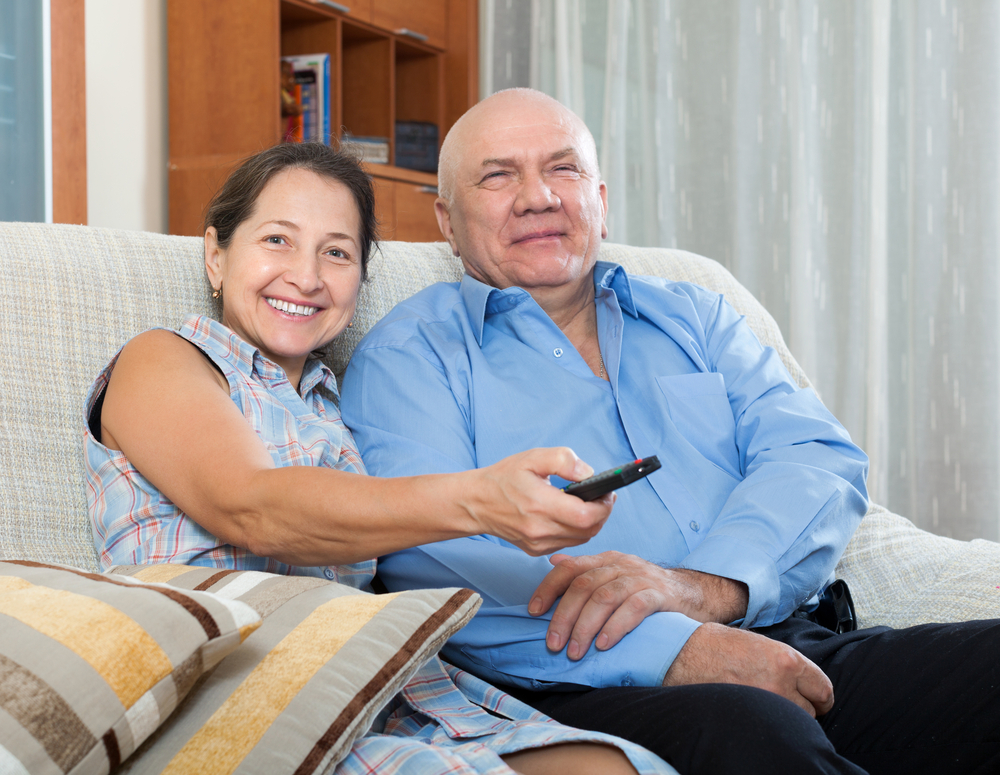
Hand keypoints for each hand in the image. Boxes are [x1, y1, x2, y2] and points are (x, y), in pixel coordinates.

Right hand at [467, 448, 615, 555]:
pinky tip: (571, 515)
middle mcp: (539, 530)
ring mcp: (538, 544)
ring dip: (591, 523)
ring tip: (589, 504)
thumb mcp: (532, 458)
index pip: (587, 516)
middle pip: (589, 530)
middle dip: (602, 513)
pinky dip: (576, 530)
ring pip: (581, 539)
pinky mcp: (537, 551)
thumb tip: (589, 473)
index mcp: (539, 504)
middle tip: (603, 496)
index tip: (607, 493)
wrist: (476, 503)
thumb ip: (562, 460)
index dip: (604, 506)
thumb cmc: (504, 478)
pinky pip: (568, 543)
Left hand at [529, 552, 747, 658]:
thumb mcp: (615, 575)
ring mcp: (641, 578)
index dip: (549, 588)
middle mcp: (621, 565)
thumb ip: (586, 571)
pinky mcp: (660, 595)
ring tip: (575, 650)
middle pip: (584, 585)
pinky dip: (616, 626)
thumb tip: (555, 563)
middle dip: (564, 616)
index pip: (570, 568)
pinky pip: (634, 608)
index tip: (533, 612)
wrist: (693, 594)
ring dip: (586, 626)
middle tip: (553, 644)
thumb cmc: (646, 590)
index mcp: (605, 560)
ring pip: (605, 597)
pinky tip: (605, 644)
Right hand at [664, 622, 834, 717]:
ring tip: (766, 706)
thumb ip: (784, 662)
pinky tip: (754, 714)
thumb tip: (800, 680)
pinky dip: (766, 723)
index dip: (819, 697)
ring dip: (783, 717)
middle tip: (785, 702)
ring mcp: (765, 701)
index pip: (823, 689)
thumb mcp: (760, 644)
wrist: (683, 653)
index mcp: (786, 659)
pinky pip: (770, 727)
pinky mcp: (749, 716)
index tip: (815, 700)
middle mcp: (780, 683)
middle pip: (811, 711)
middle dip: (801, 708)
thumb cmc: (717, 644)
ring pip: (792, 723)